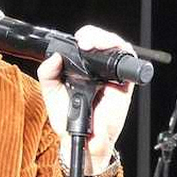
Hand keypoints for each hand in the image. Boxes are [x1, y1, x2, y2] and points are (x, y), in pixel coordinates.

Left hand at [37, 26, 134, 173]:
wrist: (82, 140)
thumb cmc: (69, 119)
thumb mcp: (52, 94)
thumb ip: (48, 75)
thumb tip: (54, 57)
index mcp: (82, 69)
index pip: (87, 44)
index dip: (85, 37)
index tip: (78, 40)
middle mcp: (98, 70)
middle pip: (103, 41)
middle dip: (96, 36)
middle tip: (85, 42)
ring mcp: (112, 77)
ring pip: (117, 48)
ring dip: (108, 41)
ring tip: (93, 45)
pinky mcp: (124, 86)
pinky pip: (128, 66)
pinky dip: (122, 56)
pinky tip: (109, 56)